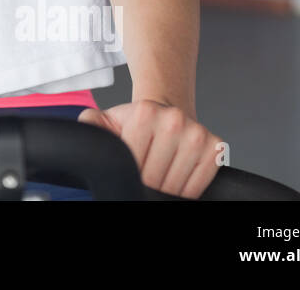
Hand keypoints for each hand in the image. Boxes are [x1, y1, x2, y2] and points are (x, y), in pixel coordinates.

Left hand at [77, 99, 223, 198]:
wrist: (166, 110)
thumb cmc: (135, 121)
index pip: (133, 163)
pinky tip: (175, 180)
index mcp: (145, 112)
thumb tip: (83, 135)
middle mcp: (174, 120)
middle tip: (143, 178)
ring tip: (157, 178)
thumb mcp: (107, 119)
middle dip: (145, 184)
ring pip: (176, 185)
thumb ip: (90, 125)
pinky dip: (186, 191)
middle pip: (154, 178)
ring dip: (165, 189)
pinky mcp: (216, 147)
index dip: (129, 175)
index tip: (129, 172)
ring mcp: (197, 133)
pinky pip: (199, 184)